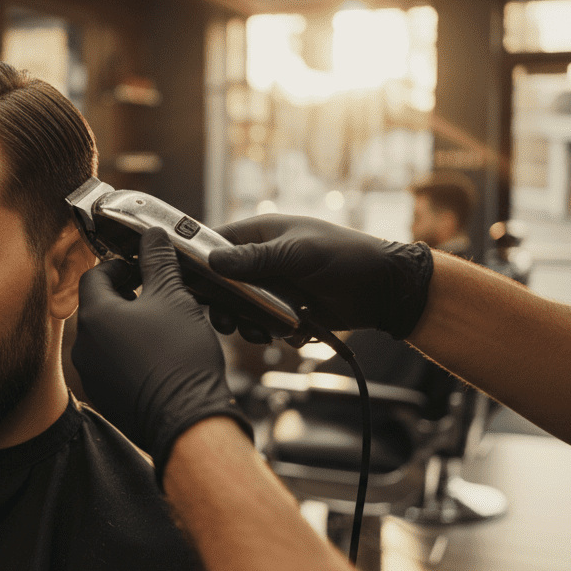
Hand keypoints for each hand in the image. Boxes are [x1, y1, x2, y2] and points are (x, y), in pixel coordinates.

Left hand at [73, 227, 251, 483]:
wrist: (187, 420)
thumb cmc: (181, 357)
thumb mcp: (174, 297)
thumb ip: (158, 262)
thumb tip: (152, 236)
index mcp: (95, 316)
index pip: (96, 275)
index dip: (121, 265)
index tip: (144, 267)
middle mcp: (84, 347)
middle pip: (100, 306)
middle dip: (128, 295)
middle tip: (158, 294)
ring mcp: (92, 376)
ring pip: (107, 337)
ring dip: (130, 326)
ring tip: (163, 326)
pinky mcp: (105, 398)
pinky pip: (114, 365)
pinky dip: (131, 355)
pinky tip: (160, 357)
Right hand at [208, 214, 432, 339]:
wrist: (384, 289)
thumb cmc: (345, 257)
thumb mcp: (298, 254)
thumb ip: (255, 259)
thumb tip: (212, 261)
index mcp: (259, 235)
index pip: (213, 243)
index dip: (196, 262)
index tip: (186, 284)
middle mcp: (260, 260)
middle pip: (220, 283)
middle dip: (220, 304)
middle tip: (225, 321)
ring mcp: (272, 287)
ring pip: (239, 308)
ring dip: (245, 323)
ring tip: (260, 333)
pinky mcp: (284, 311)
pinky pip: (262, 324)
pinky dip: (268, 332)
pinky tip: (286, 335)